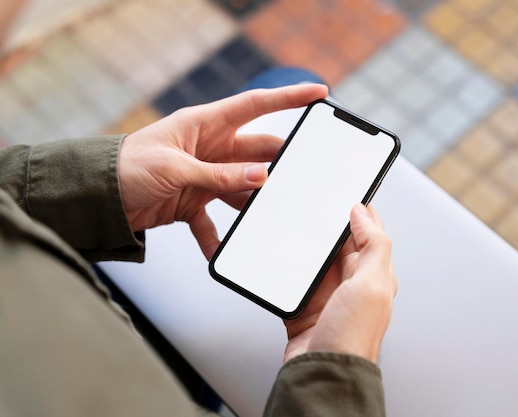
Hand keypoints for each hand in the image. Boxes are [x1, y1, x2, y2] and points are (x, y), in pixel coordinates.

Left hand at [118, 84, 327, 258]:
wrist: (97, 197)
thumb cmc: (125, 166)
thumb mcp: (175, 168)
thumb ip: (219, 175)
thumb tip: (260, 177)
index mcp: (206, 125)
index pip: (256, 106)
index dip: (289, 98)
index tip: (318, 95)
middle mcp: (210, 149)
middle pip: (258, 152)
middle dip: (280, 163)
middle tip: (302, 176)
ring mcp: (204, 176)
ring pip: (242, 189)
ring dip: (254, 204)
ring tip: (271, 216)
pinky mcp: (193, 202)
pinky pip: (214, 222)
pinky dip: (219, 238)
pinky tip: (224, 251)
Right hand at [283, 204, 397, 363]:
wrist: (322, 374)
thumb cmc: (352, 339)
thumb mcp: (372, 286)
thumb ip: (374, 246)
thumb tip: (363, 213)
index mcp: (375, 275)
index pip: (370, 233)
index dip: (359, 211)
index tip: (344, 192)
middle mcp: (352, 283)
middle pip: (338, 243)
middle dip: (327, 224)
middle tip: (313, 205)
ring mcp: (327, 295)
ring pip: (314, 258)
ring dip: (305, 245)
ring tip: (294, 227)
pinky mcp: (304, 306)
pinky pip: (293, 279)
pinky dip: (286, 268)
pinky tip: (280, 260)